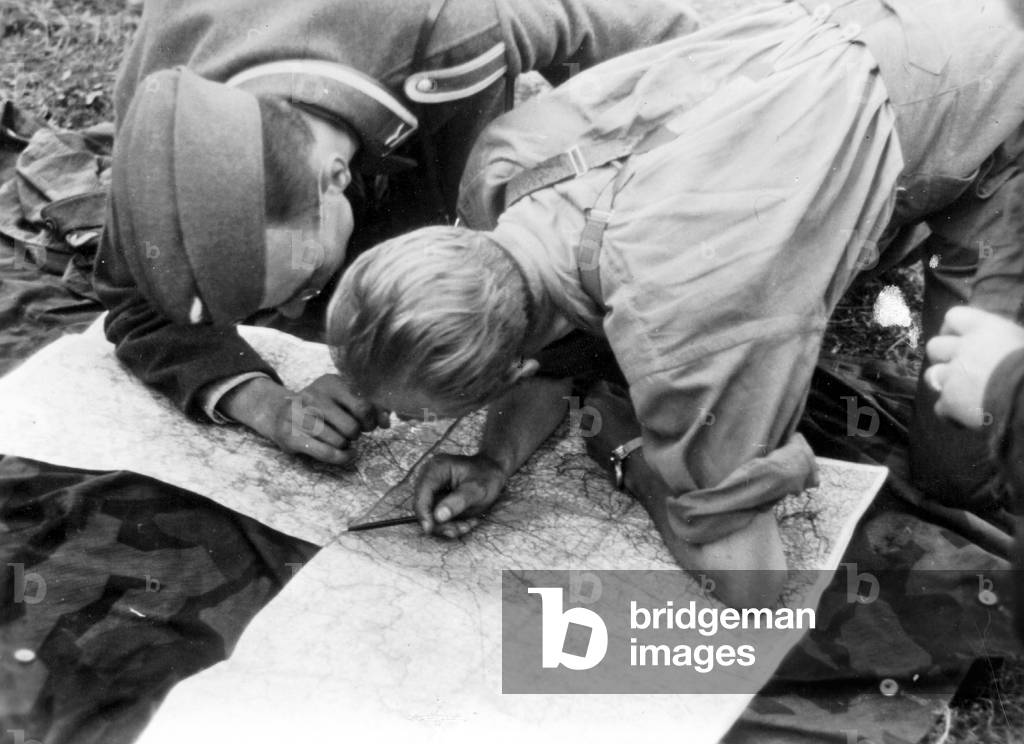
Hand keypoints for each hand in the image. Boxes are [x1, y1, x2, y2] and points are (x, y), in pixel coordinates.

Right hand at [222, 375, 388, 463]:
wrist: (278, 411)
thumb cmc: (322, 406)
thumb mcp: (343, 397)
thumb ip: (371, 406)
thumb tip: (387, 421)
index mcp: (330, 382)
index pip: (364, 405)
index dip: (372, 420)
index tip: (370, 424)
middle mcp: (313, 396)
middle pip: (352, 427)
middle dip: (357, 433)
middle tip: (352, 432)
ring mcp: (299, 416)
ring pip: (340, 442)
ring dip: (346, 445)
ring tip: (340, 438)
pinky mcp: (291, 437)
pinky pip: (328, 453)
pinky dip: (343, 457)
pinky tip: (346, 454)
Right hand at [414, 453, 507, 537]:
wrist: (493, 472)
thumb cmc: (487, 477)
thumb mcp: (477, 490)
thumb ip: (458, 502)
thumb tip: (438, 517)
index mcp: (436, 468)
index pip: (421, 494)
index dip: (423, 513)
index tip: (430, 529)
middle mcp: (429, 477)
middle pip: (424, 507)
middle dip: (440, 523)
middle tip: (460, 529)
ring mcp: (433, 488)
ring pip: (431, 515)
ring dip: (448, 525)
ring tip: (468, 525)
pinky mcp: (437, 498)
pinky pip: (438, 516)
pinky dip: (452, 523)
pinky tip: (467, 522)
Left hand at [581, 380, 641, 474]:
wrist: (631, 456)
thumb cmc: (633, 426)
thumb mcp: (630, 403)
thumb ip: (618, 393)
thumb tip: (612, 392)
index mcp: (595, 398)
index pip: (601, 384)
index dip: (613, 388)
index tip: (622, 395)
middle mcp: (585, 413)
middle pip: (595, 402)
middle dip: (605, 404)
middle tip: (620, 412)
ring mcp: (584, 430)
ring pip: (592, 419)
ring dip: (601, 419)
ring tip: (617, 427)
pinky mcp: (586, 445)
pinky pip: (593, 434)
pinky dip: (600, 434)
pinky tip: (613, 439)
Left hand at [926, 306, 1023, 428]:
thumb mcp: (1023, 341)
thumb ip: (1005, 342)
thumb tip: (999, 349)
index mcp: (986, 328)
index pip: (954, 317)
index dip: (952, 329)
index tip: (957, 339)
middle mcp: (964, 348)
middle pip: (934, 346)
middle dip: (943, 358)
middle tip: (959, 370)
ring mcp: (954, 374)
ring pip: (931, 376)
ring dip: (943, 385)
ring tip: (963, 395)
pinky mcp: (950, 400)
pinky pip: (941, 407)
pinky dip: (952, 413)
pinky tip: (967, 418)